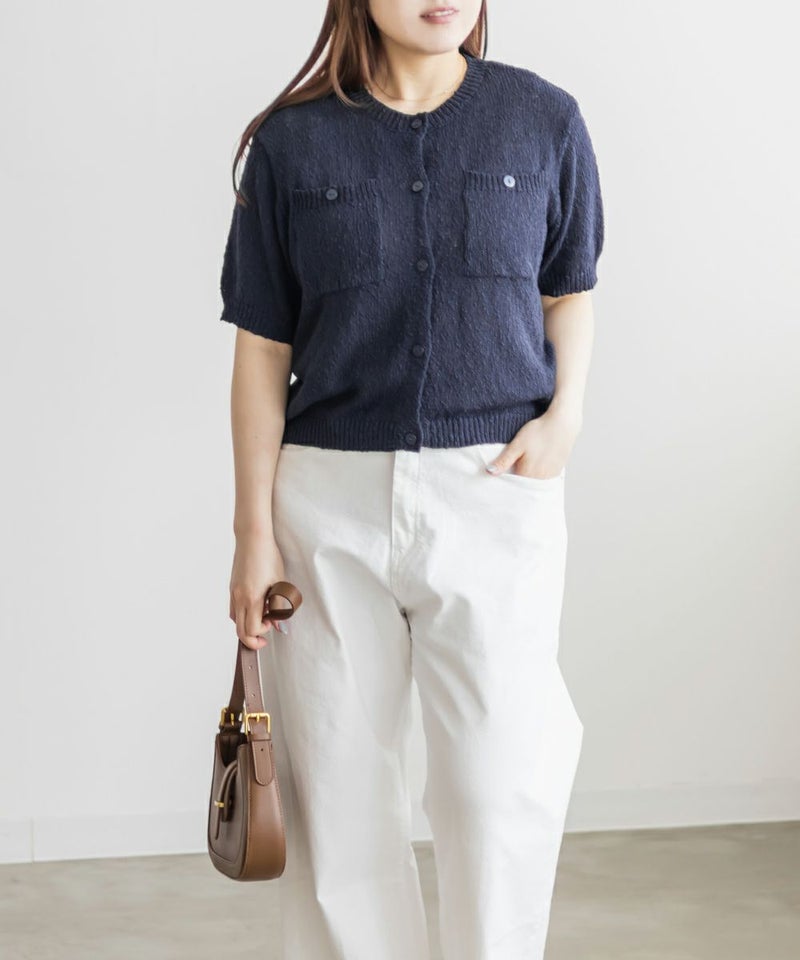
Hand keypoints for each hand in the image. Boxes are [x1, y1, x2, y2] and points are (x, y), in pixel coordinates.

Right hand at [229, 533, 288, 649]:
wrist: (252, 538)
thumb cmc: (268, 557)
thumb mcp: (280, 583)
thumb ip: (279, 606)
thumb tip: (279, 625)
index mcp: (252, 598)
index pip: (250, 630)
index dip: (262, 633)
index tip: (272, 625)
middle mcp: (239, 597)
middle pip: (239, 631)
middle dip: (252, 638)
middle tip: (265, 635)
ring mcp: (233, 593)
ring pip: (235, 620)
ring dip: (247, 624)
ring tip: (262, 615)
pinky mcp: (232, 587)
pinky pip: (234, 609)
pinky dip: (243, 614)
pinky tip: (255, 606)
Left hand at [486, 404, 581, 479]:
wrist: (563, 423)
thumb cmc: (539, 432)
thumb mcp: (517, 445)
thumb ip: (503, 461)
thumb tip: (489, 472)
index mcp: (527, 474)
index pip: (512, 485)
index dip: (505, 482)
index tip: (501, 476)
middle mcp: (540, 479)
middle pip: (524, 486)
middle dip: (516, 481)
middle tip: (513, 469)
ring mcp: (550, 475)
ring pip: (534, 483)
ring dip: (528, 478)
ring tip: (525, 466)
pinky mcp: (557, 470)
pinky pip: (544, 478)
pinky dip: (538, 475)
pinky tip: (536, 465)